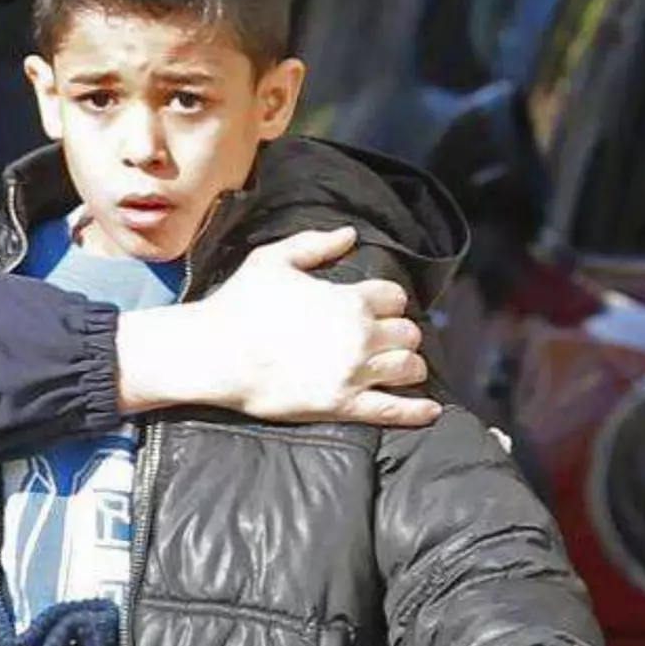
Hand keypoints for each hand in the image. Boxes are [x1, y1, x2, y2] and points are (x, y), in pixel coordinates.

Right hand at [117, 226, 440, 426]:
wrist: (215, 352)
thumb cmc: (239, 303)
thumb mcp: (272, 260)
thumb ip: (315, 244)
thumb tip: (350, 234)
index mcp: (349, 300)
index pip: (395, 297)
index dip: (388, 301)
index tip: (378, 307)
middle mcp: (361, 336)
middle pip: (408, 333)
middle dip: (400, 333)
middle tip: (386, 338)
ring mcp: (354, 373)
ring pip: (409, 368)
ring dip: (409, 365)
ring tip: (398, 366)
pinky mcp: (343, 405)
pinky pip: (394, 410)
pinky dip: (417, 411)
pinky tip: (430, 410)